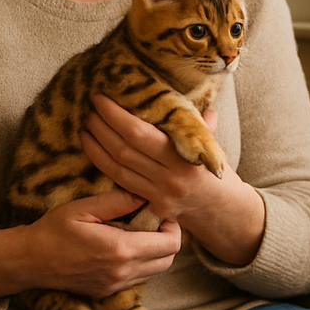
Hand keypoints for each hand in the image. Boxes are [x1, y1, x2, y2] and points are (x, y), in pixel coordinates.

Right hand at [0, 187, 180, 298]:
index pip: (170, 243)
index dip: (172, 226)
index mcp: (121, 250)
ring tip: (136, 233)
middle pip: (168, 260)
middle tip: (152, 221)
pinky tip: (122, 247)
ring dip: (155, 252)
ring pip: (156, 271)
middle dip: (167, 239)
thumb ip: (118, 201)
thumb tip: (145, 195)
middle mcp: (123, 272)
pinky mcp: (108, 292)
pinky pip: (138, 279)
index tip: (159, 212)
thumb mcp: (85, 208)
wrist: (29, 261)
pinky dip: (140, 263)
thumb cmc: (54, 230)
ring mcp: (116, 285)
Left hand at [82, 95, 265, 265]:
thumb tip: (189, 99)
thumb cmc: (216, 171)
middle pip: (124, 150)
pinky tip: (93, 149)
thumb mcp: (212, 145)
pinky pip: (120, 184)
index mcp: (184, 157)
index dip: (115, 116)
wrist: (224, 211)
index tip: (101, 98)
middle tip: (90, 108)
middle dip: (101, 126)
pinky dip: (104, 164)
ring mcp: (158, 196)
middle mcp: (169, 179)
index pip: (139, 133)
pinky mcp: (151, 207)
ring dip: (96, 145)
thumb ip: (199, 125)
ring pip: (117, 168)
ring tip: (86, 126)